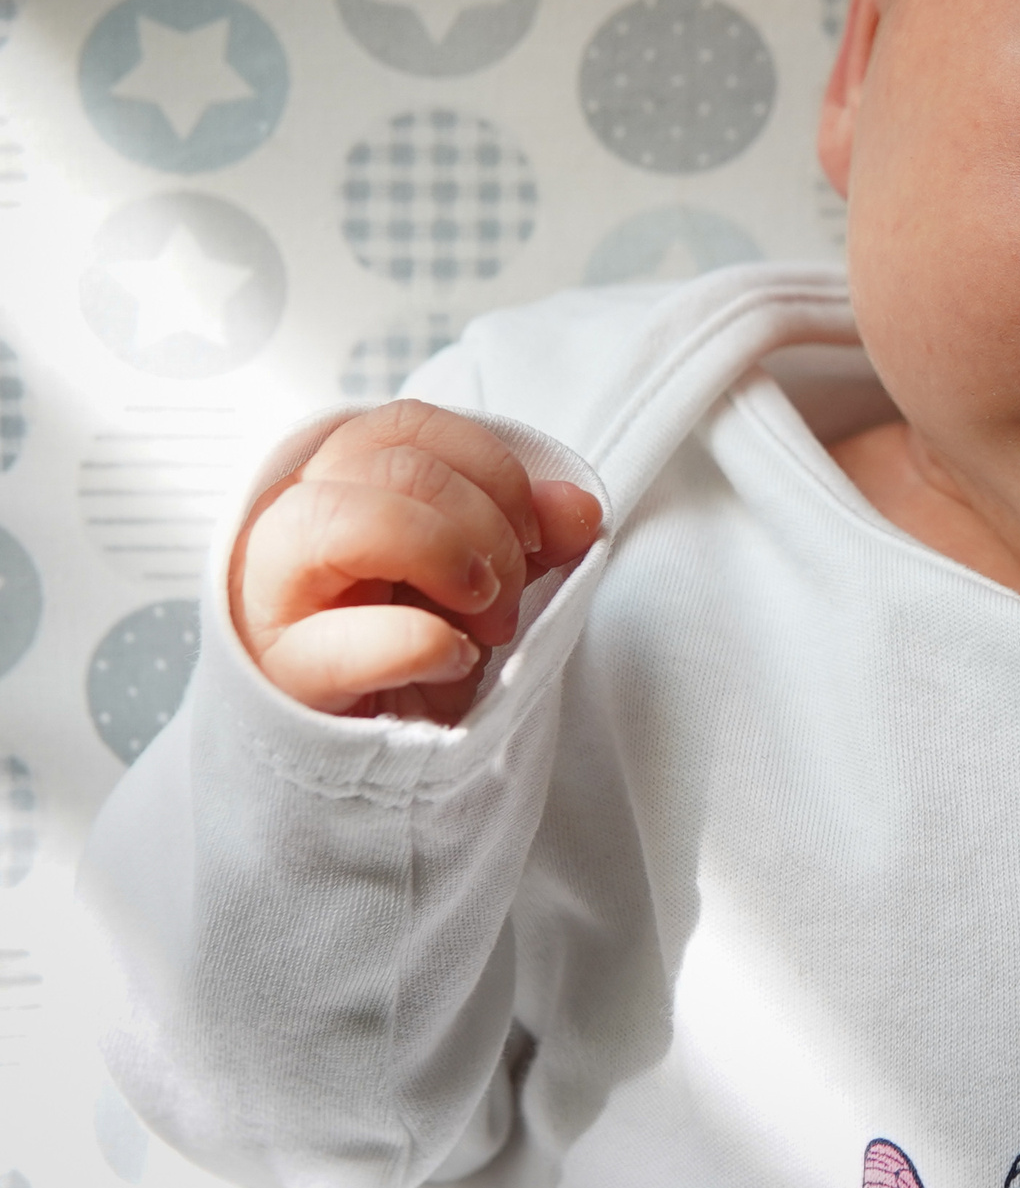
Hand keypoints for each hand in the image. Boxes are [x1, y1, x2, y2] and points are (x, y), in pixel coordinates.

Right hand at [230, 402, 601, 721]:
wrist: (361, 761)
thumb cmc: (408, 654)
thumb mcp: (478, 584)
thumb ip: (526, 536)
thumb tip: (578, 507)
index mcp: (333, 490)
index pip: (405, 426)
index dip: (489, 467)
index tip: (533, 533)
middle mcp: (289, 530)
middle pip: (390, 465)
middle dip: (484, 526)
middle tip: (505, 596)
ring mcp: (272, 602)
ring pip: (338, 520)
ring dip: (443, 561)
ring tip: (481, 622)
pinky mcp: (279, 679)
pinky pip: (335, 643)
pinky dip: (418, 644)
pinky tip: (452, 661)